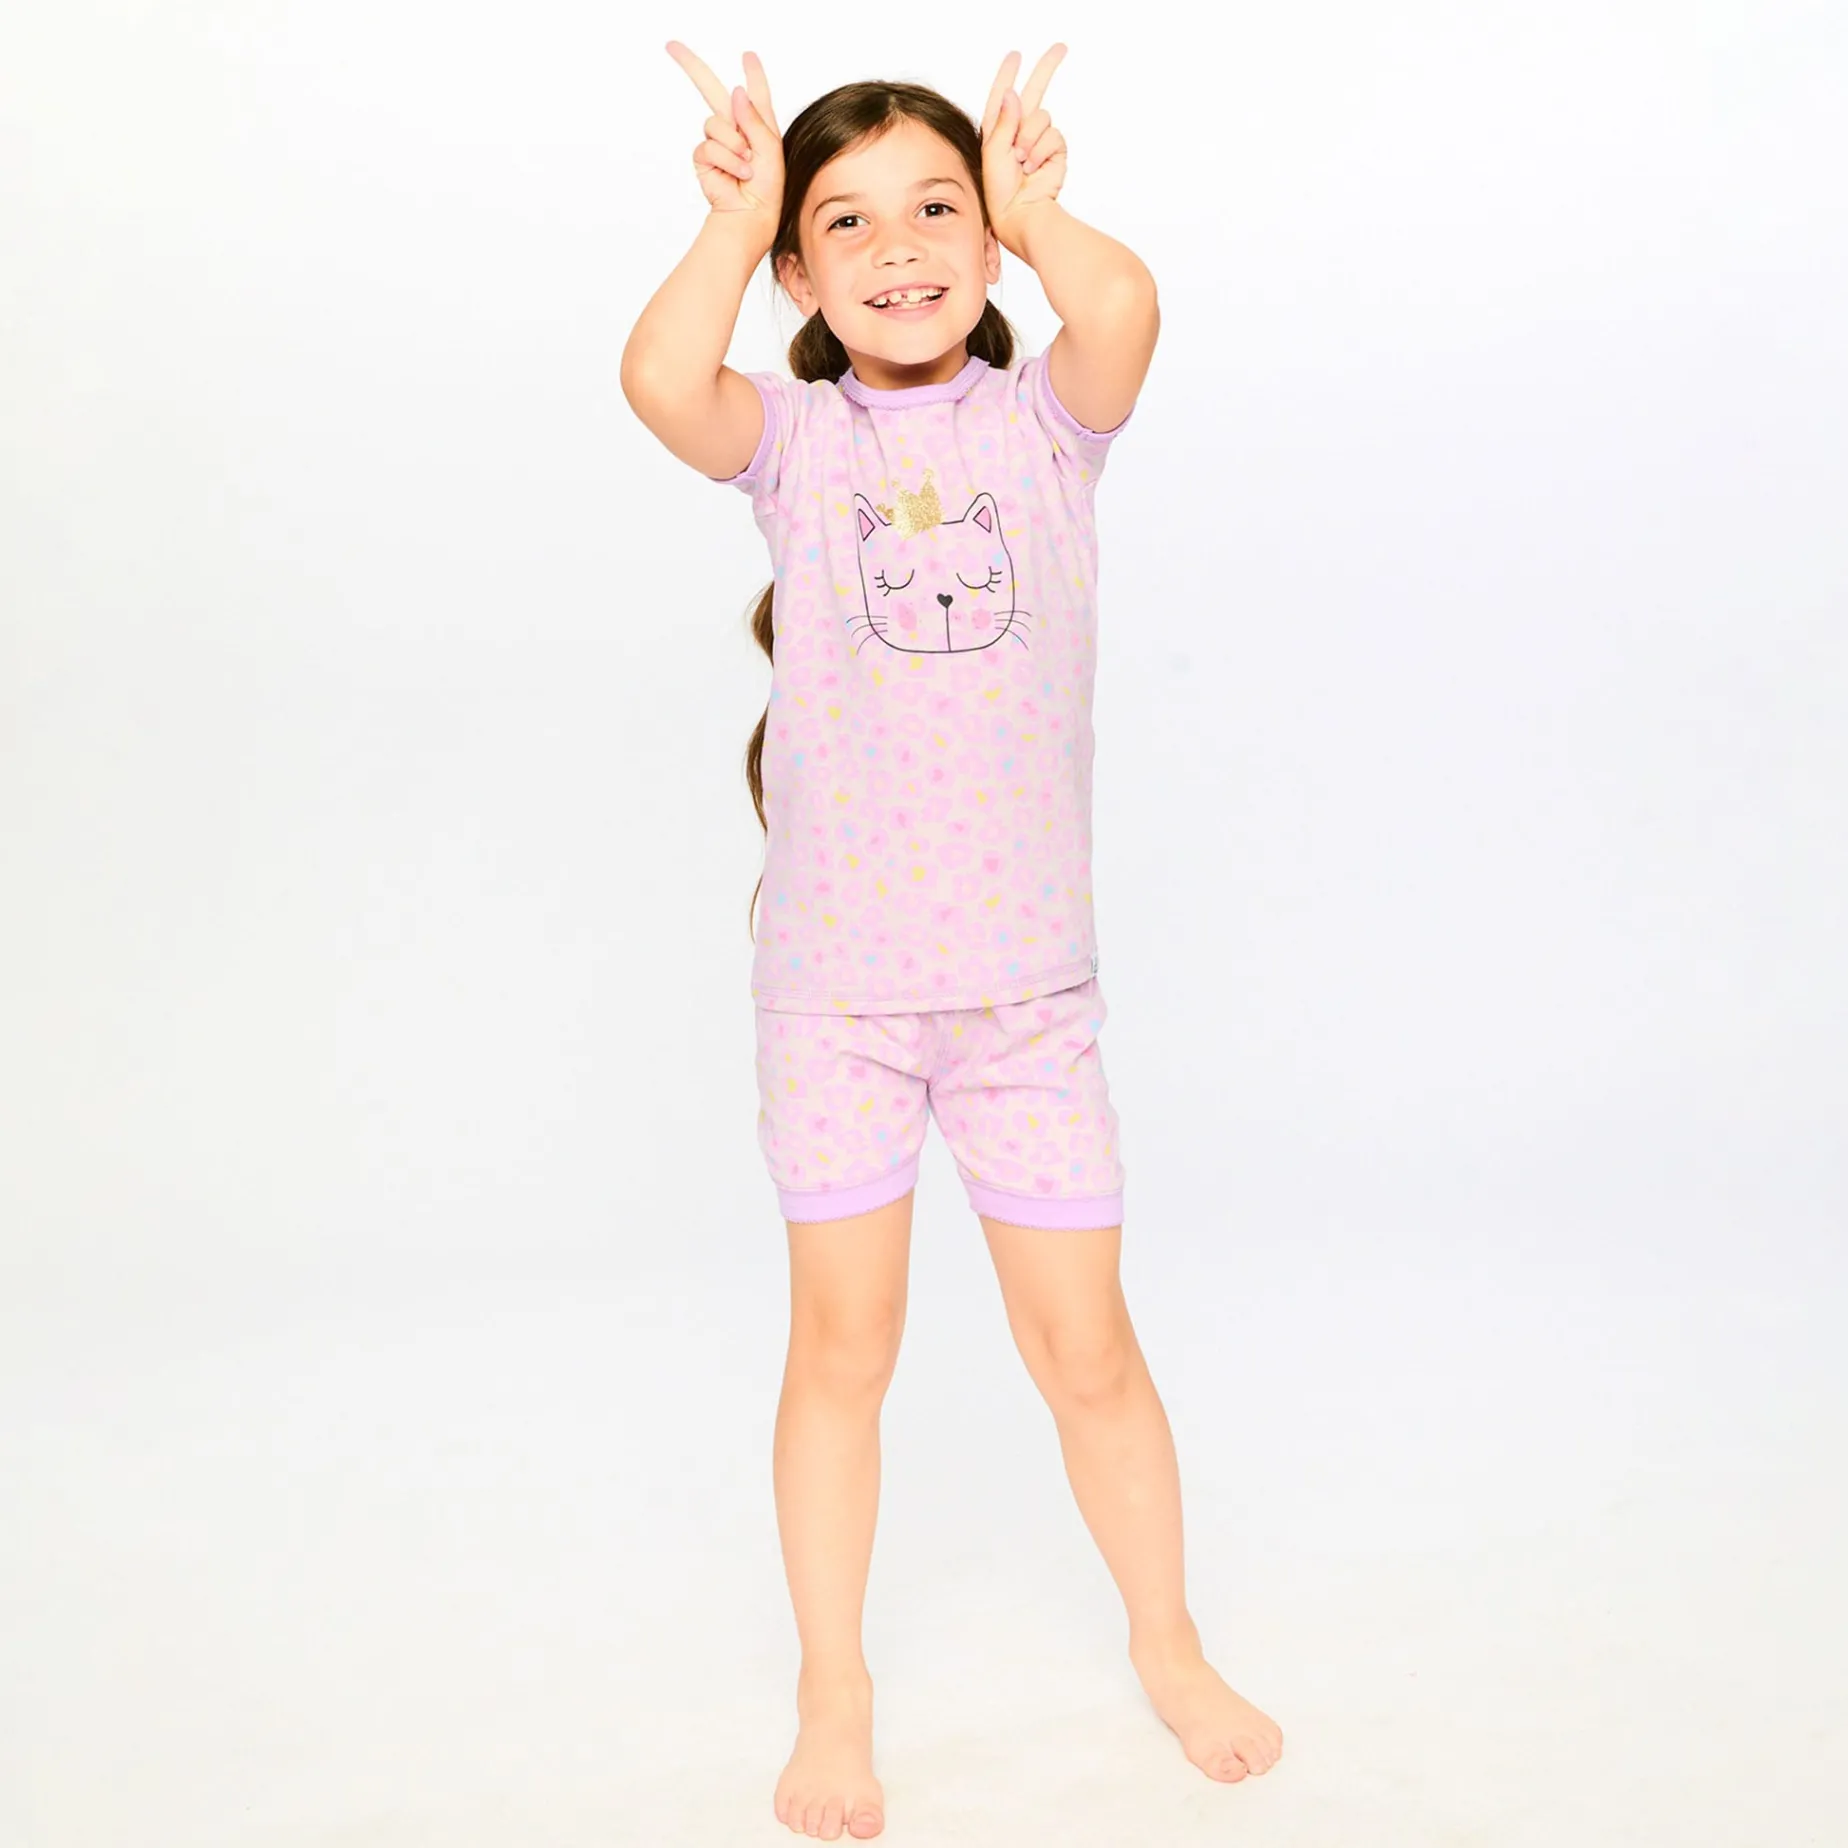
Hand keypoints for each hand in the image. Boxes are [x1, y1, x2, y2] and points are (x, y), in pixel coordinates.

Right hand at [666, 42, 783, 232]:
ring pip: (714, 123)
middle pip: (710, 89)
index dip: (751, 73)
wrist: (752, 215)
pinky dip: (726, 159)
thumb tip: (736, 92)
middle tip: (671, 45)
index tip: (748, 56)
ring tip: (747, 165)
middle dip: (691, 66)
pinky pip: (708, 146)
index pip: (753, 93)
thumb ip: (755, 119)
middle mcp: (735, 129)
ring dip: (733, 145)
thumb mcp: (770, 149)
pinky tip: (738, 173)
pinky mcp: (704, 158)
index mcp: (757, 124)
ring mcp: (718, 142)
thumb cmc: (768, 188)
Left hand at [980, 45, 1068, 246]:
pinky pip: (1054, 135)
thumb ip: (1003, 122)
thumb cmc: (999, 193)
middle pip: (1035, 93)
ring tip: (1022, 162)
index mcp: (998, 132)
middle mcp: (1019, 133)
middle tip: (1061, 47)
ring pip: (1042, 117)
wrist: (1020, 216)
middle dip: (1047, 69)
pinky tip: (1034, 167)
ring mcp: (1038, 142)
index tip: (1016, 55)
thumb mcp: (993, 153)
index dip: (1009, 75)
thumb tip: (1012, 93)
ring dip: (1031, 138)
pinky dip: (1043, 150)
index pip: (1004, 97)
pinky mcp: (1055, 153)